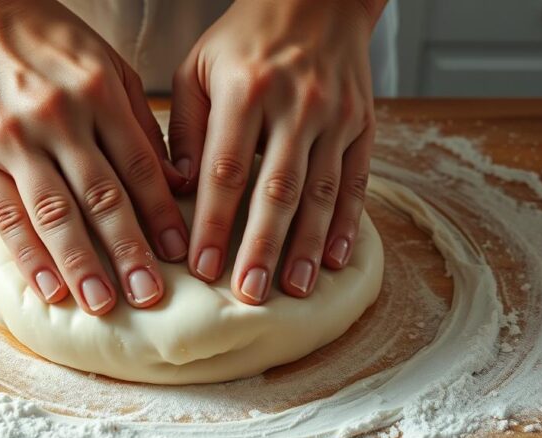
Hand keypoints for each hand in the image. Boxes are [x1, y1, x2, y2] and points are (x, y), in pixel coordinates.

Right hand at [0, 0, 188, 314]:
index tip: (179, 255)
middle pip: (102, 197)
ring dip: (81, 264)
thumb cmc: (49, 40)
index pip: (139, 167)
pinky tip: (49, 288)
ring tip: (102, 304)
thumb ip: (140, 123)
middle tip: (150, 296)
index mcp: (100, 93)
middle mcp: (59, 118)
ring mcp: (14, 138)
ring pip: (55, 213)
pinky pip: (7, 215)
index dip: (161, 215)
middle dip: (129, 252)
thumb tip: (177, 183)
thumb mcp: (107, 64)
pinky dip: (29, 256)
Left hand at [169, 0, 384, 304]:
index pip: (225, 171)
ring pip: (320, 191)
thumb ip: (186, 128)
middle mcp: (293, 105)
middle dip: (261, 247)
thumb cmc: (245, 39)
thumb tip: (177, 190)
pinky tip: (335, 258)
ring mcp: (334, 115)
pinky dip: (347, 222)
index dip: (214, 223)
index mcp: (244, 90)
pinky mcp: (363, 123)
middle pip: (276, 190)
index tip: (202, 267)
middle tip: (249, 294)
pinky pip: (356, 180)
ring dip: (306, 245)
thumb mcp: (198, 67)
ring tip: (294, 289)